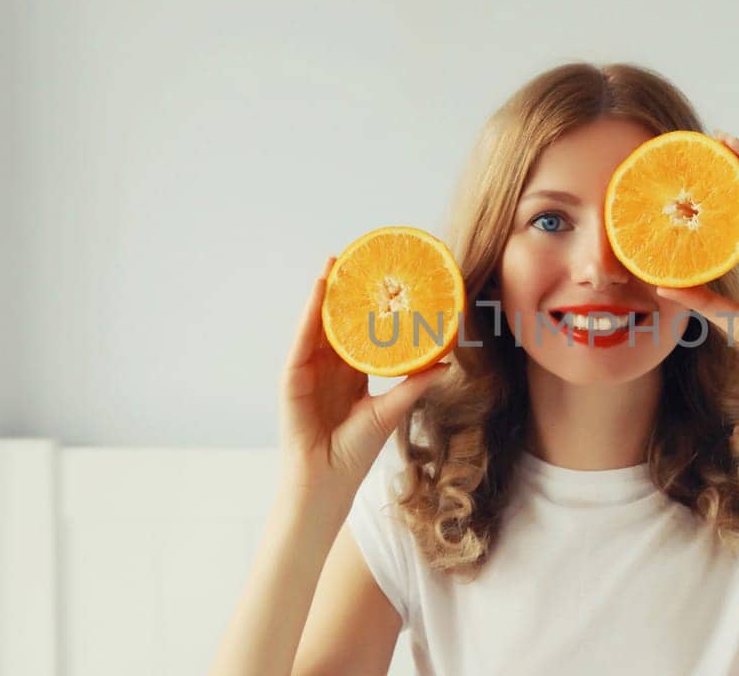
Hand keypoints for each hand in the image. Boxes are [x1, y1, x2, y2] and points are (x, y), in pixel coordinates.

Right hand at [279, 256, 447, 490]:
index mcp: (350, 375)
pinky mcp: (293, 378)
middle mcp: (328, 369)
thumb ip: (413, 385)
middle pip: (336, 322)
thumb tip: (446, 363)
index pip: (359, 333)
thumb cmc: (355, 453)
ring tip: (335, 262)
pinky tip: (320, 290)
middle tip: (356, 258)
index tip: (381, 281)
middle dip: (344, 292)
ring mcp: (308, 371)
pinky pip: (303, 339)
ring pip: (318, 324)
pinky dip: (311, 314)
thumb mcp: (390, 411)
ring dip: (325, 293)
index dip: (369, 308)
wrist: (327, 480)